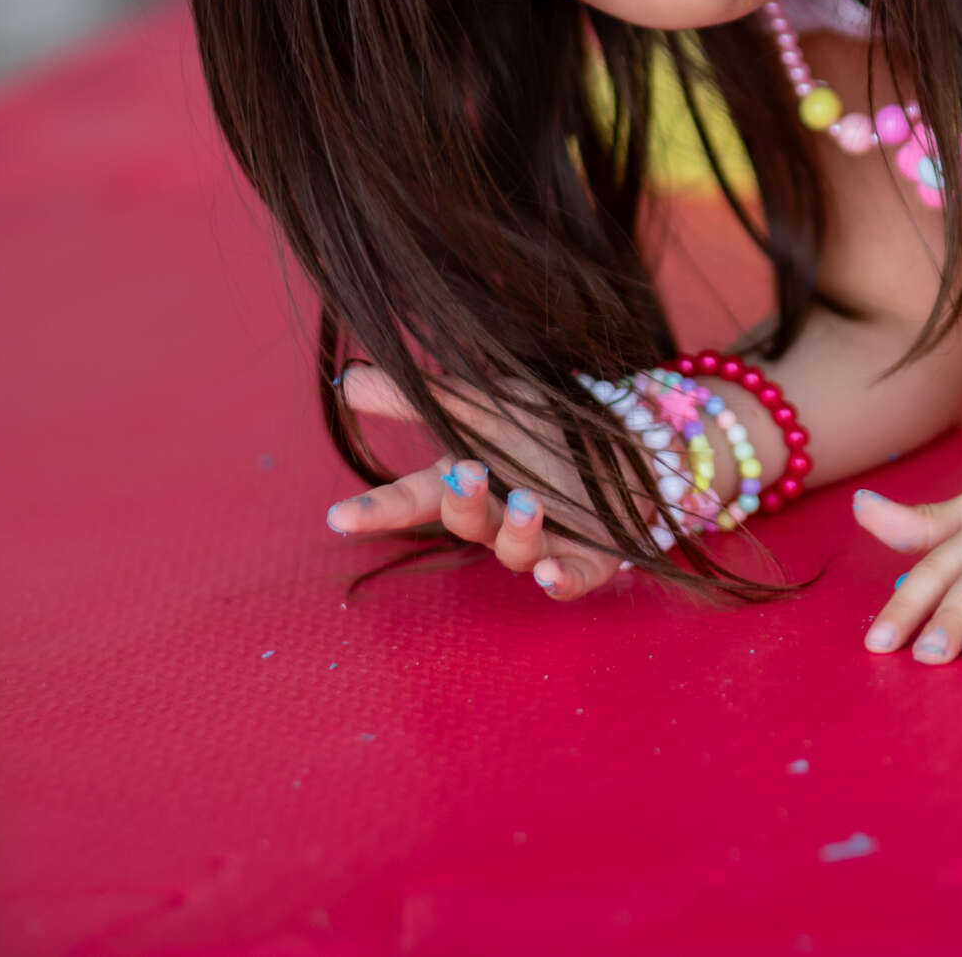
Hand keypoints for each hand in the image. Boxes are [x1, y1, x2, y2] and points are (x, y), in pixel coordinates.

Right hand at [324, 364, 626, 599]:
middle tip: (469, 473)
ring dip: (518, 530)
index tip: (340, 517)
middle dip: (465, 503)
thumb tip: (347, 380)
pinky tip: (551, 575)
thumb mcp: (483, 402)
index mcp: (467, 482)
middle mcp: (497, 519)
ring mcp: (542, 543)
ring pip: (518, 551)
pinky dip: (560, 581)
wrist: (622, 440)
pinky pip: (571, 578)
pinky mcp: (589, 559)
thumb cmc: (539, 427)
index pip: (413, 498)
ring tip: (528, 502)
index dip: (378, 510)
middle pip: (468, 523)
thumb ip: (419, 397)